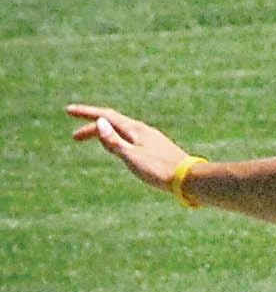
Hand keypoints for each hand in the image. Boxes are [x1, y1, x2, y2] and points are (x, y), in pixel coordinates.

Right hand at [67, 104, 192, 193]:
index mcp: (135, 130)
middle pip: (113, 123)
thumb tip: (99, 122)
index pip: (105, 116)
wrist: (191, 180)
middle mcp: (143, 130)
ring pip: (123, 131)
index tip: (68, 111)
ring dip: (106, 134)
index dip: (86, 113)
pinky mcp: (159, 149)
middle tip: (75, 137)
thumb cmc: (160, 171)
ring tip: (95, 140)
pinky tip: (122, 148)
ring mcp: (152, 139)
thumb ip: (114, 141)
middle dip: (92, 127)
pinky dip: (119, 140)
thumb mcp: (132, 157)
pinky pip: (132, 139)